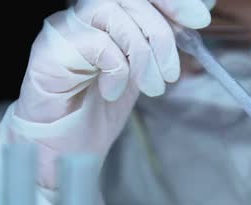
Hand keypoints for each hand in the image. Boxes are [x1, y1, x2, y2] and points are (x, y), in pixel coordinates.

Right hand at [7, 0, 210, 187]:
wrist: (68, 144)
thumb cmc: (101, 106)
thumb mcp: (142, 69)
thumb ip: (159, 41)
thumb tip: (194, 18)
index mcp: (105, 13)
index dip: (173, 0)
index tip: (199, 18)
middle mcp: (82, 13)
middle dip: (162, 31)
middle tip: (172, 70)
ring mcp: (64, 28)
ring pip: (114, 14)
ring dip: (144, 54)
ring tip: (152, 87)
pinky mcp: (51, 49)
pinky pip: (99, 45)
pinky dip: (118, 71)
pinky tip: (113, 91)